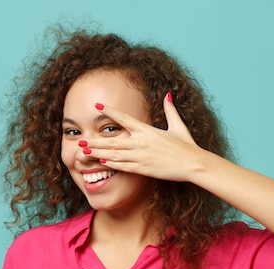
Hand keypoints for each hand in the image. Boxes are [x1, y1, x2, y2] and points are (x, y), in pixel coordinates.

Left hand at [84, 94, 205, 181]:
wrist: (193, 164)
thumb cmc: (187, 146)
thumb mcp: (178, 125)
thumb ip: (170, 110)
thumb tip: (168, 94)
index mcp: (147, 130)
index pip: (124, 119)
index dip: (110, 111)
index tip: (98, 106)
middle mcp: (141, 142)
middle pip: (113, 141)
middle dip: (95, 141)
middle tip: (80, 140)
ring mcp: (141, 156)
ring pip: (114, 155)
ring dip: (98, 153)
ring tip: (84, 152)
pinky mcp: (144, 169)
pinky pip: (124, 166)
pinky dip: (112, 164)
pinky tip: (101, 162)